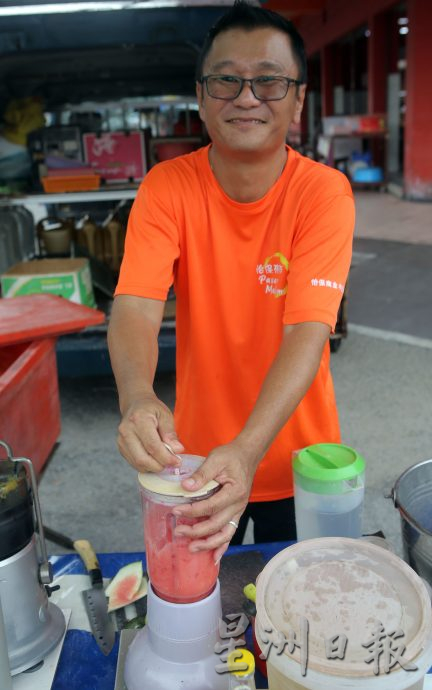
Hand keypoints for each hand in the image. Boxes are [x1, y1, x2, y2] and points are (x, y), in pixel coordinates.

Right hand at [117, 393, 183, 471]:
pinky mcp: (121, 448)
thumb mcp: (165, 415)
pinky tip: (155, 459)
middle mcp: (126, 431)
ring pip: (138, 464)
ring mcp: (121, 441)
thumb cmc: (151, 409)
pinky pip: (134, 463)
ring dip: (154, 467)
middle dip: (160, 466)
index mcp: (139, 420)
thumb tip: (177, 450)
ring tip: (164, 461)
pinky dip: (147, 466)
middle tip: (172, 464)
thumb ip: (170, 433)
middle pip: (143, 459)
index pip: (152, 446)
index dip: (166, 457)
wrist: (135, 404)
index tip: (177, 462)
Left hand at [172, 440, 259, 562]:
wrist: (247, 456)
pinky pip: (230, 532)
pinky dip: (222, 546)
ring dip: (208, 544)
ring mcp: (238, 511)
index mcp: (234, 492)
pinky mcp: (236, 513)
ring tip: (192, 548)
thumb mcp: (216, 459)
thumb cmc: (231, 456)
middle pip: (217, 524)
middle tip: (178, 532)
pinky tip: (213, 556)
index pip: (211, 506)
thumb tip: (185, 487)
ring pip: (225, 534)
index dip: (192, 511)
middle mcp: (238, 505)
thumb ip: (201, 474)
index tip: (176, 512)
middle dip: (197, 532)